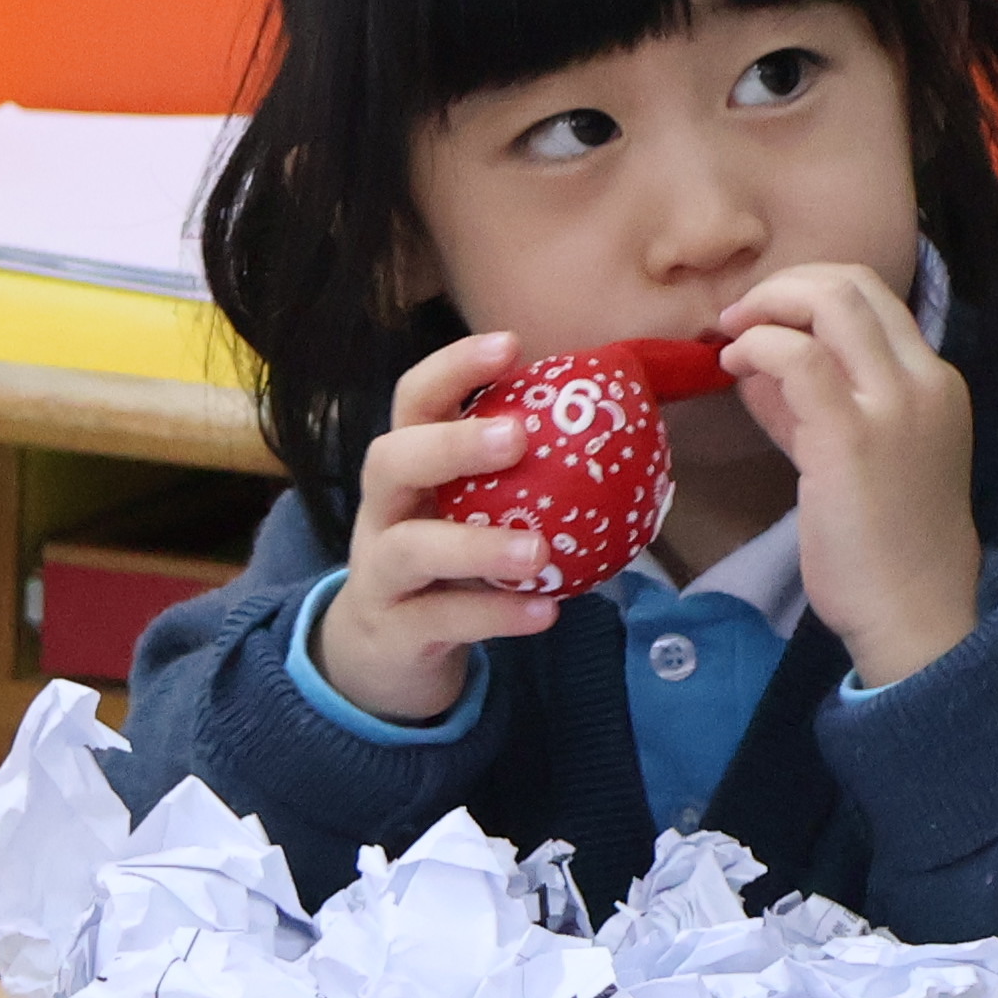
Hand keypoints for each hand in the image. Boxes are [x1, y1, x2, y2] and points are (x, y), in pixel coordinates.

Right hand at [314, 329, 567, 725]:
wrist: (382, 653)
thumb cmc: (444, 563)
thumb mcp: (468, 511)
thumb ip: (518, 475)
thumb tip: (616, 429)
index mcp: (406, 467)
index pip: (414, 401)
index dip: (452, 369)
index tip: (510, 345)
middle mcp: (382, 511)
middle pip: (390, 461)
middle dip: (450, 444)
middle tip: (515, 437)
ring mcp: (380, 572)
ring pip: (410, 549)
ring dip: (475, 546)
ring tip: (537, 552)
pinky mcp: (396, 631)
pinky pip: (441, 620)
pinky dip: (495, 615)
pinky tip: (545, 612)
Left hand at [721, 262, 980, 685]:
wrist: (914, 611)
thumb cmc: (886, 543)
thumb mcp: (861, 453)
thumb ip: (816, 401)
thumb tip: (756, 359)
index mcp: (936, 381)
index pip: (875, 294)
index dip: (809, 289)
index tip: (768, 318)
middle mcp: (925, 380)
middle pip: (853, 284)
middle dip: (784, 285)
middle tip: (739, 316)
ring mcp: (893, 405)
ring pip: (831, 302)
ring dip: (768, 305)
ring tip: (730, 338)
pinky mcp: (851, 436)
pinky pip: (798, 358)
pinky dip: (759, 346)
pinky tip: (734, 368)